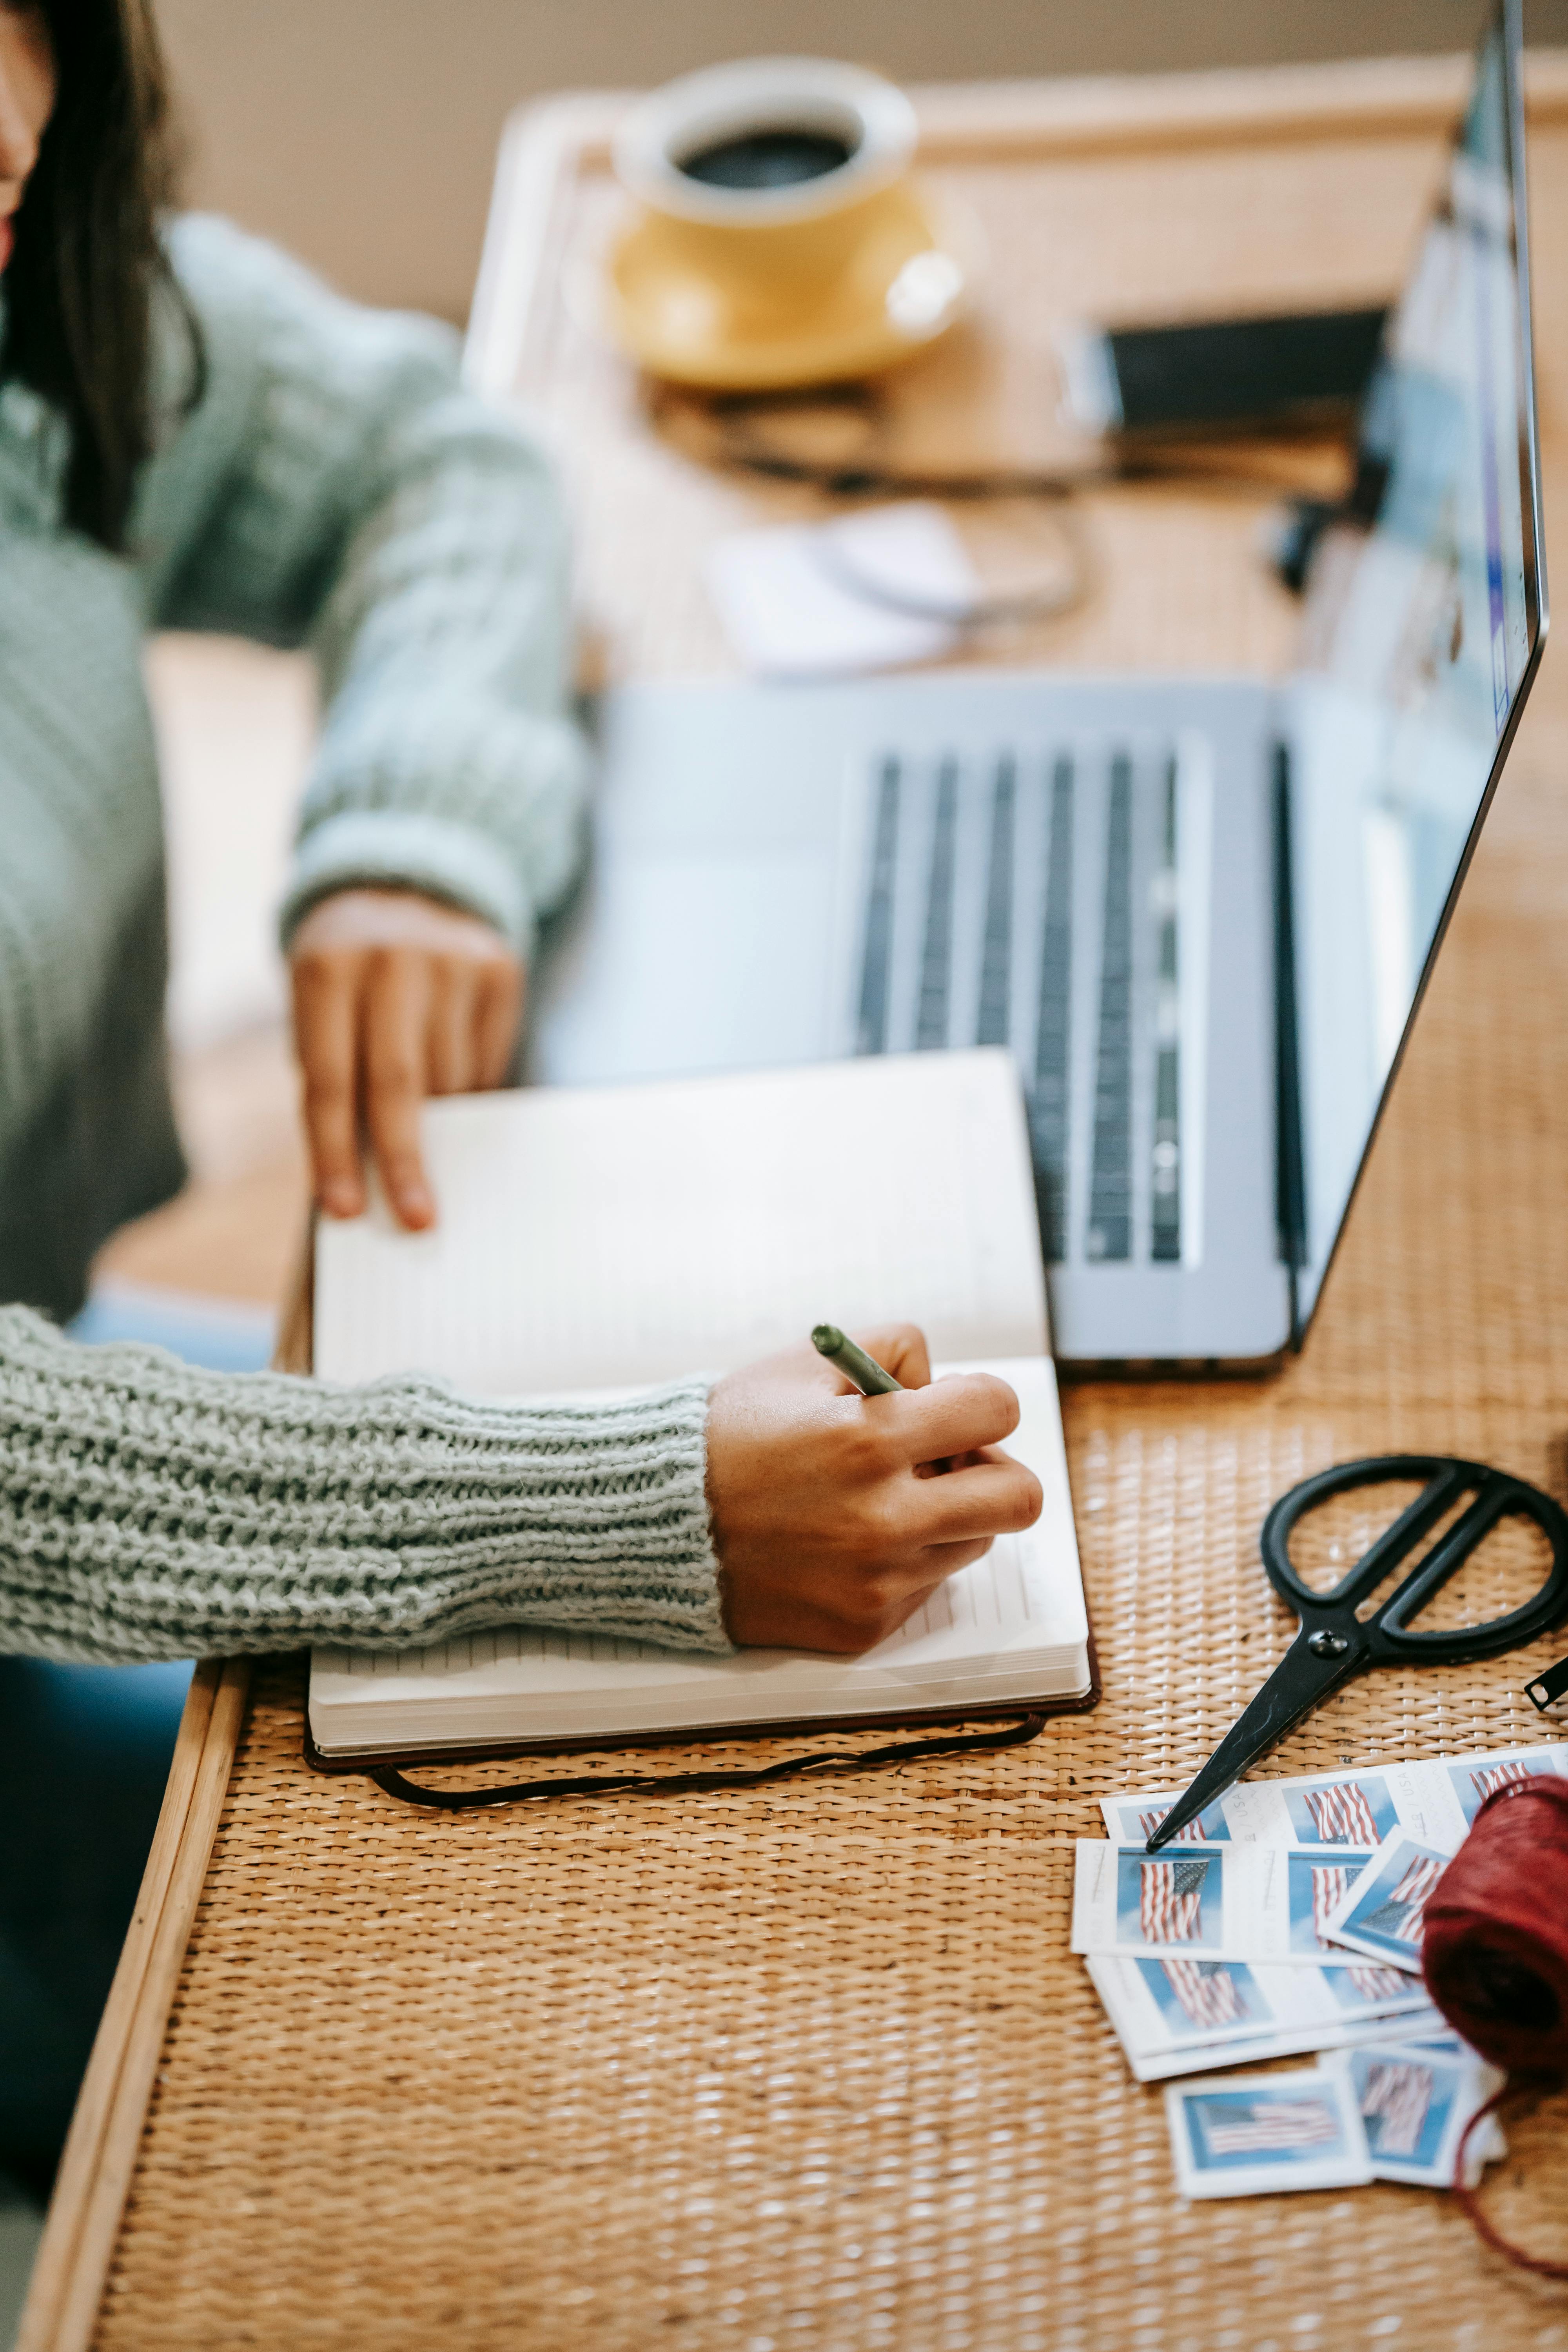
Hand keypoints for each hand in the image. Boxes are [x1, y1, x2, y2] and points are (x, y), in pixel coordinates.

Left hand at [288, 887, 523, 1230]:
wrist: (402, 884)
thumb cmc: (346, 974)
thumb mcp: (317, 1007)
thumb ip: (334, 1076)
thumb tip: (363, 1171)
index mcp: (326, 971)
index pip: (331, 1081)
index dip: (335, 1151)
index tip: (345, 1210)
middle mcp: (390, 961)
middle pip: (399, 1084)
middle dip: (405, 1160)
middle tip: (417, 1220)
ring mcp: (451, 961)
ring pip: (450, 1077)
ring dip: (438, 1121)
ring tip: (427, 1124)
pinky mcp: (498, 969)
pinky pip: (486, 1058)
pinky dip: (468, 1085)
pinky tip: (453, 1077)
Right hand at [706, 1325, 1042, 1652]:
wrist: (653, 1526)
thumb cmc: (727, 1436)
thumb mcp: (804, 1364)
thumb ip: (891, 1353)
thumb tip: (946, 1386)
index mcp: (872, 1440)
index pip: (997, 1409)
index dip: (982, 1401)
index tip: (955, 1410)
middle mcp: (885, 1518)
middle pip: (1018, 1498)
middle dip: (992, 1471)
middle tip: (947, 1463)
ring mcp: (878, 1580)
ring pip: (973, 1542)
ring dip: (944, 1517)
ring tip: (878, 1500)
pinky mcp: (864, 1625)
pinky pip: (924, 1587)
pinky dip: (902, 1562)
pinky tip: (843, 1543)